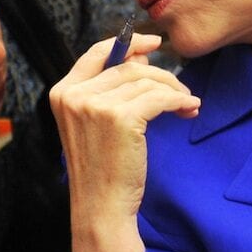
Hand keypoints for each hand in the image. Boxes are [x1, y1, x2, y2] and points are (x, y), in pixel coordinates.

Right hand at [50, 33, 199, 251]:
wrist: (101, 208)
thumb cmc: (102, 169)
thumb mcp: (95, 124)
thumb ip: (109, 90)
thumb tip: (141, 58)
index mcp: (62, 93)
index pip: (96, 53)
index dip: (127, 44)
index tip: (153, 43)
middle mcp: (74, 95)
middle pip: (128, 66)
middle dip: (161, 75)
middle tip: (181, 91)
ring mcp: (95, 105)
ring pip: (146, 81)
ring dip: (173, 90)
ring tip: (187, 105)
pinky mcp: (120, 118)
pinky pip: (159, 98)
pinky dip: (179, 101)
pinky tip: (188, 110)